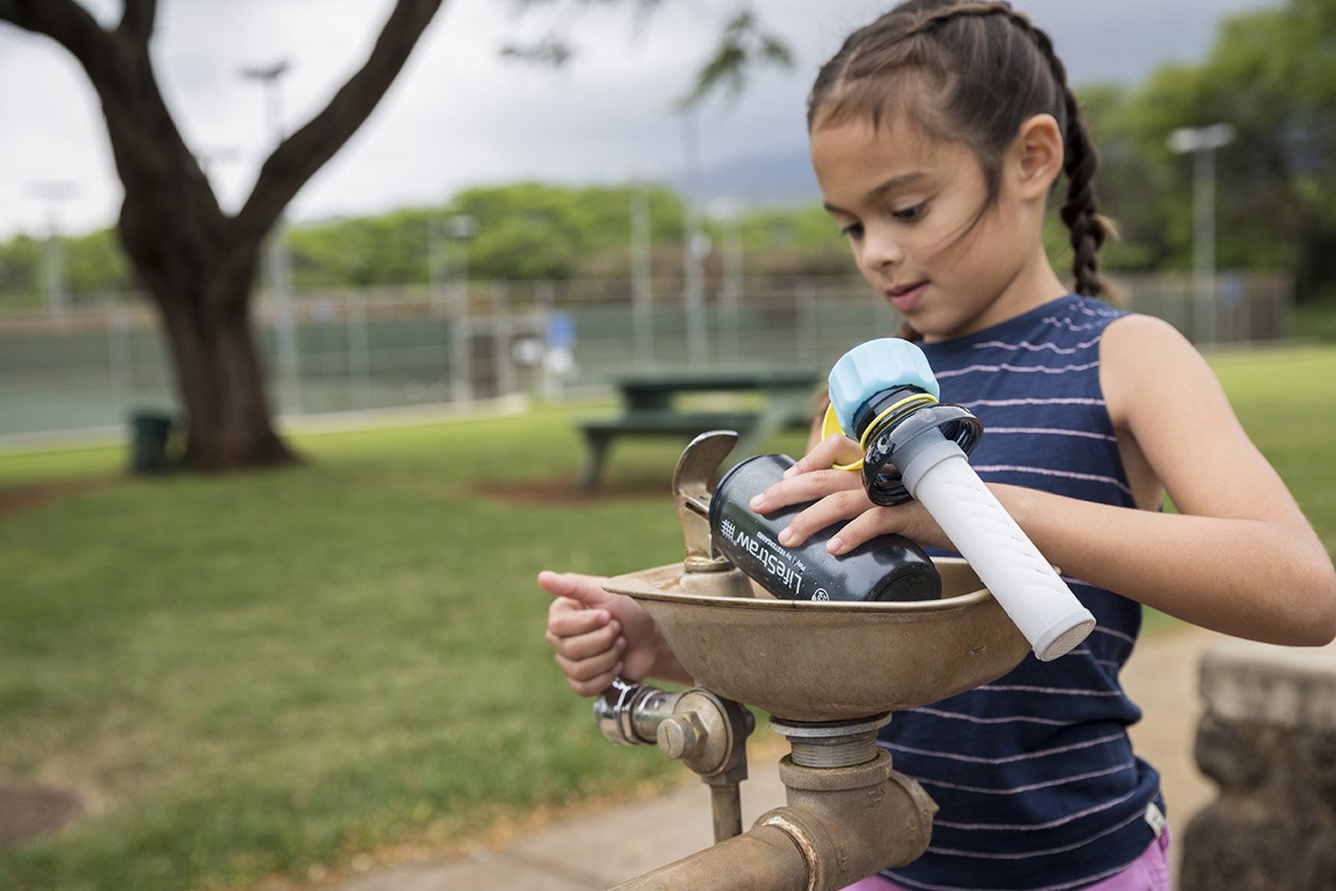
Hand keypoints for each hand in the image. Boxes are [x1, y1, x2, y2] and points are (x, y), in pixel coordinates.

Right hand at [540, 571, 679, 695]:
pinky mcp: (582, 681)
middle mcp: (560, 637)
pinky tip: (617, 666)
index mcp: (561, 613)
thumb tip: (541, 577)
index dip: (588, 624)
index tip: (608, 615)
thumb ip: (572, 584)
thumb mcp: (604, 590)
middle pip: (570, 649)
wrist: (654, 637)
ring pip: (578, 670)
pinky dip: (604, 678)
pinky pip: (582, 688)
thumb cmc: (631, 608)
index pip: (558, 626)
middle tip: (618, 630)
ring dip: (608, 658)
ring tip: (620, 645)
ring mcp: (569, 661)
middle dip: (604, 640)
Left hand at [747, 434, 948, 553]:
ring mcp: (892, 492)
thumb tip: (826, 523)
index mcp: (874, 462)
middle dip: (785, 492)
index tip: (784, 480)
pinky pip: (873, 523)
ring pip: (839, 502)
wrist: (974, 513)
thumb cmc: (927, 507)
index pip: (833, 447)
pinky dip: (851, 536)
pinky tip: (833, 549)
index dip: (806, 461)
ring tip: (787, 539)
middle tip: (759, 506)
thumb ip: (863, 500)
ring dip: (808, 521)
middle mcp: (878, 471)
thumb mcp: (891, 496)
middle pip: (822, 477)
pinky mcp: (908, 514)